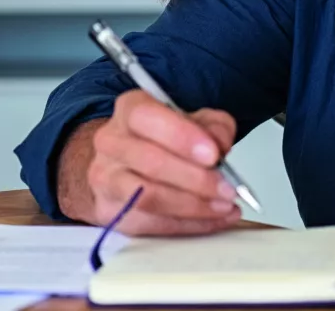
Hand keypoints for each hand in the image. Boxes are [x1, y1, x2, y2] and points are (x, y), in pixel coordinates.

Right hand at [57, 91, 241, 235]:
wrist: (122, 164)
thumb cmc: (160, 140)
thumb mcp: (193, 121)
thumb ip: (213, 127)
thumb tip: (221, 146)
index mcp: (130, 109)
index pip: (146, 117)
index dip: (181, 137)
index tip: (213, 154)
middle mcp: (112, 142)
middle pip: (150, 162)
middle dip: (196, 179)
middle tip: (228, 189)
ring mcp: (107, 179)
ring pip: (148, 197)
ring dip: (194, 206)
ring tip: (224, 206)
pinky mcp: (111, 212)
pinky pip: (152, 224)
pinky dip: (189, 224)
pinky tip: (214, 219)